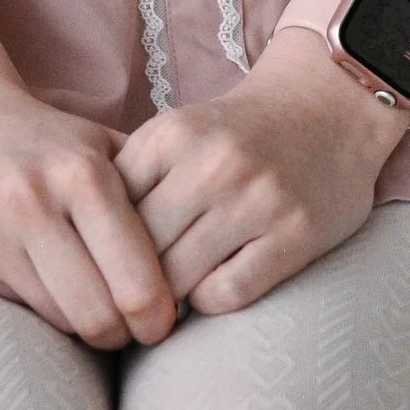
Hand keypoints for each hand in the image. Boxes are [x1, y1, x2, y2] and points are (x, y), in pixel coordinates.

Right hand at [0, 67, 179, 348]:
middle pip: (100, 315)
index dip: (159, 316)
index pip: (139, 281)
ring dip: (85, 328)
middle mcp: (34, 200)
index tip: (164, 321)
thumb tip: (208, 250)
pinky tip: (52, 291)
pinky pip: (20, 311)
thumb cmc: (42, 140)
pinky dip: (44, 311)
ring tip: (97, 312)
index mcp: (82, 173)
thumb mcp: (99, 145)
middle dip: (124, 333)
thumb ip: (150, 188)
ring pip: (59, 320)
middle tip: (133, 330)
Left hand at [113, 27, 406, 313]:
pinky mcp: (294, 236)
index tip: (97, 268)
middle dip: (127, 281)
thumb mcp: (178, 133)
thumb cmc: (238, 132)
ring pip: (178, 278)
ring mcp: (257, 200)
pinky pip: (227, 294)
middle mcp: (213, 164)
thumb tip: (81, 251)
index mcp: (172, 134)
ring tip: (162, 302)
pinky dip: (209, 302)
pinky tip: (210, 289)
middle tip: (124, 302)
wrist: (329, 106)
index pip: (109, 211)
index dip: (98, 246)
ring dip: (166, 299)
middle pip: (140, 250)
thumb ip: (134, 179)